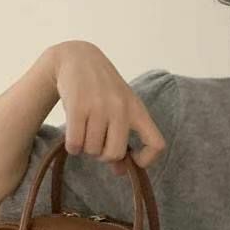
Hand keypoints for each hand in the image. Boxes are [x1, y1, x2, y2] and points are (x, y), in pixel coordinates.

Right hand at [51, 41, 166, 176]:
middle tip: (97, 144)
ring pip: (93, 150)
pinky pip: (76, 144)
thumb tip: (119, 172)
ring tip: (84, 133)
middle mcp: (121, 108)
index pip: (157, 144)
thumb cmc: (102, 90)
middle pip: (115, 153)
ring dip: (86, 149)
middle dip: (103, 156)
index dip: (147, 159)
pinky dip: (73, 147)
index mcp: (138, 110)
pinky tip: (73, 137)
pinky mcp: (78, 106)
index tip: (133, 159)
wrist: (77, 58)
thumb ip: (121, 138)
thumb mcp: (119, 108)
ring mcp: (100, 106)